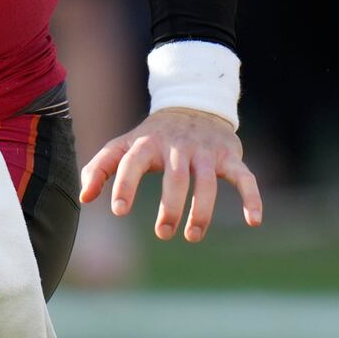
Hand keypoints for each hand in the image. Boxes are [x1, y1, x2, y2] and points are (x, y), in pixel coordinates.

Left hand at [79, 108, 261, 242]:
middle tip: (163, 232)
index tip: (118, 210)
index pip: (132, 161)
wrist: (194, 102)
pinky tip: (253, 221)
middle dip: (170, 206)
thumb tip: (85, 198)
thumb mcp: (124, 144)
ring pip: (207, 181)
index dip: (124, 184)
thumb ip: (100, 167)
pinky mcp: (230, 156)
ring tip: (192, 235)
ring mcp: (206, 151)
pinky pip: (244, 177)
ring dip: (202, 210)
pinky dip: (251, 198)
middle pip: (175, 177)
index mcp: (148, 142)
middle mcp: (178, 146)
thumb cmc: (153, 135)